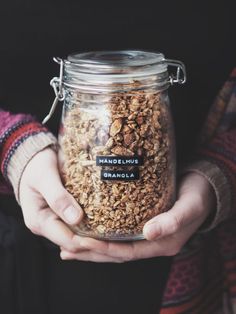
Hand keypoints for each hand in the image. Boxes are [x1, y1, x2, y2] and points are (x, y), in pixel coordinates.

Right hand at [19, 147, 134, 261]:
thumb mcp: (43, 177)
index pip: (67, 240)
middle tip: (125, 249)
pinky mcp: (69, 216)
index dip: (88, 243)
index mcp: (40, 221)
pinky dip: (101, 232)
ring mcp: (61, 222)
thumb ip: (57, 196)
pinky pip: (87, 228)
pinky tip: (118, 233)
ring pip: (84, 241)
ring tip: (127, 245)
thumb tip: (76, 218)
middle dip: (102, 250)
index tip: (108, 241)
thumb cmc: (36, 166)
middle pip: (79, 246)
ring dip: (105, 244)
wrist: (36, 160)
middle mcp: (51, 227)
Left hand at [60, 172, 215, 261]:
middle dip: (91, 252)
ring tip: (69, 244)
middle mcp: (151, 243)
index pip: (127, 252)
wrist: (204, 188)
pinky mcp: (142, 223)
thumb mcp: (189, 207)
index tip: (81, 241)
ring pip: (115, 245)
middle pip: (116, 253)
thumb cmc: (198, 197)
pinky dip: (103, 234)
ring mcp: (146, 235)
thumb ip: (172, 220)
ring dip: (93, 246)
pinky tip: (89, 229)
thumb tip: (149, 233)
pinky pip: (119, 233)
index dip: (104, 249)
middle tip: (67, 247)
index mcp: (161, 244)